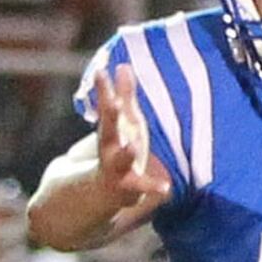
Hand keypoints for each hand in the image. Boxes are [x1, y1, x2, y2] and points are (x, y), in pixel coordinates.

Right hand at [94, 64, 172, 215]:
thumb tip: (123, 65)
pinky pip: (141, 189)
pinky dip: (152, 189)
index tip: (101, 72)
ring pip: (121, 160)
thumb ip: (124, 96)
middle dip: (110, 114)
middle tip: (112, 101)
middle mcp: (111, 150)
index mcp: (111, 133)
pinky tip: (165, 188)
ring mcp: (118, 171)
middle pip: (107, 130)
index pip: (106, 108)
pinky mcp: (129, 190)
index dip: (103, 90)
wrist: (97, 197)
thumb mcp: (123, 124)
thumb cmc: (116, 152)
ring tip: (131, 146)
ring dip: (125, 153)